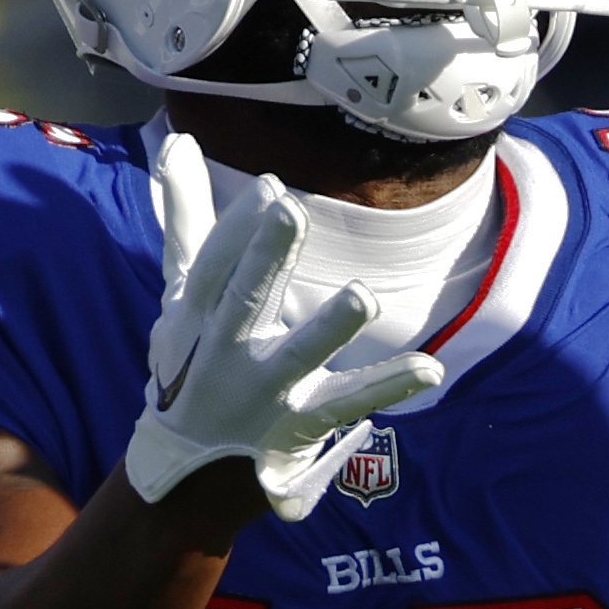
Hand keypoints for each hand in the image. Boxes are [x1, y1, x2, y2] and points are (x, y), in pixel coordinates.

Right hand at [123, 132, 444, 521]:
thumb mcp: (182, 293)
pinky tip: (430, 368)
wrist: (188, 468)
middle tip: (289, 210)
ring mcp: (266, 389)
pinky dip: (388, 387)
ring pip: (298, 355)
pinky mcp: (302, 421)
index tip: (271, 187)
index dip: (237, 229)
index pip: (213, 266)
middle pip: (244, 298)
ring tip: (361, 297)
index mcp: (196, 313)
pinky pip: (348, 403)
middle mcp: (226, 349)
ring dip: (327, 328)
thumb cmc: (193, 360)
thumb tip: (177, 140)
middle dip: (264, 258)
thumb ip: (186, 218)